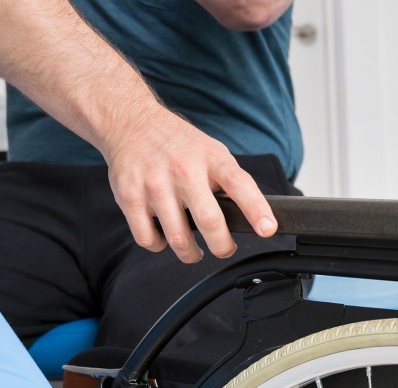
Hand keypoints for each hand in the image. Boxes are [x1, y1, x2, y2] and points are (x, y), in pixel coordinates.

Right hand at [104, 108, 277, 263]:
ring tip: (193, 251)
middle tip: (224, 249)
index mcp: (210, 158)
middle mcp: (183, 170)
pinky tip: (164, 237)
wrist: (131, 123)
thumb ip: (228, 181)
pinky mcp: (130, 197)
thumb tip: (250, 218)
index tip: (268, 229)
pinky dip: (159, 246)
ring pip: (178, 239)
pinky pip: (148, 239)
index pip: (239, 184)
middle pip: (210, 221)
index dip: (256, 209)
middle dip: (222, 247)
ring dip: (190, 254)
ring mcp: (155, 185)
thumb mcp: (210, 151)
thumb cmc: (177, 144)